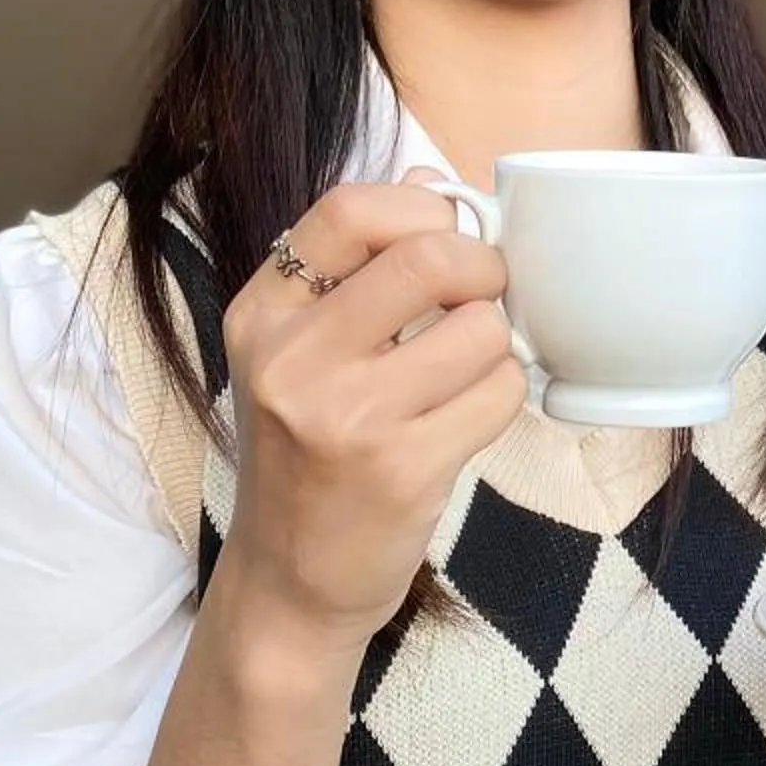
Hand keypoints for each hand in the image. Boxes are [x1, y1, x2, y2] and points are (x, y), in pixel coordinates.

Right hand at [214, 170, 526, 649]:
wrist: (288, 582)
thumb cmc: (308, 457)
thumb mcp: (301, 354)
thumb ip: (357, 264)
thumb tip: (429, 182)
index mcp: (263, 316)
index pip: (348, 210)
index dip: (422, 210)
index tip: (445, 238)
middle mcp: (293, 361)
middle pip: (430, 256)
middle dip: (483, 268)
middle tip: (482, 299)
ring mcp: (346, 418)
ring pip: (481, 329)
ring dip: (495, 348)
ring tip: (462, 377)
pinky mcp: (402, 470)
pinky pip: (499, 394)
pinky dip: (502, 398)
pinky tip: (466, 421)